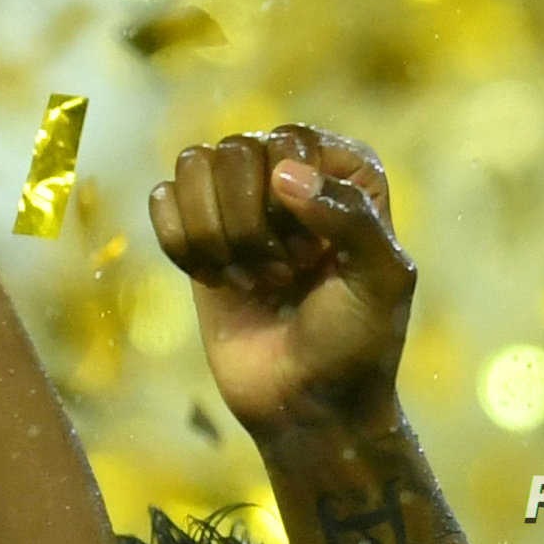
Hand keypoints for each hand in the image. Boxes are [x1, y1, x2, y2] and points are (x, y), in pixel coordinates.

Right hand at [149, 126, 414, 439]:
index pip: (290, 140)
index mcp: (343, 171)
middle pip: (234, 151)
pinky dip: (183, 245)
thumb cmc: (356, 342)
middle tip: (284, 275)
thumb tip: (283, 173)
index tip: (317, 255)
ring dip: (217, 236)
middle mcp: (288, 171)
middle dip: (252, 226)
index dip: (296, 201)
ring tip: (252, 279)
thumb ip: (352, 219)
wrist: (305, 403)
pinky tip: (215, 279)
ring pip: (192, 166)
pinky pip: (162, 199)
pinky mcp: (195, 229)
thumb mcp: (381, 282)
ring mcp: (236, 198)